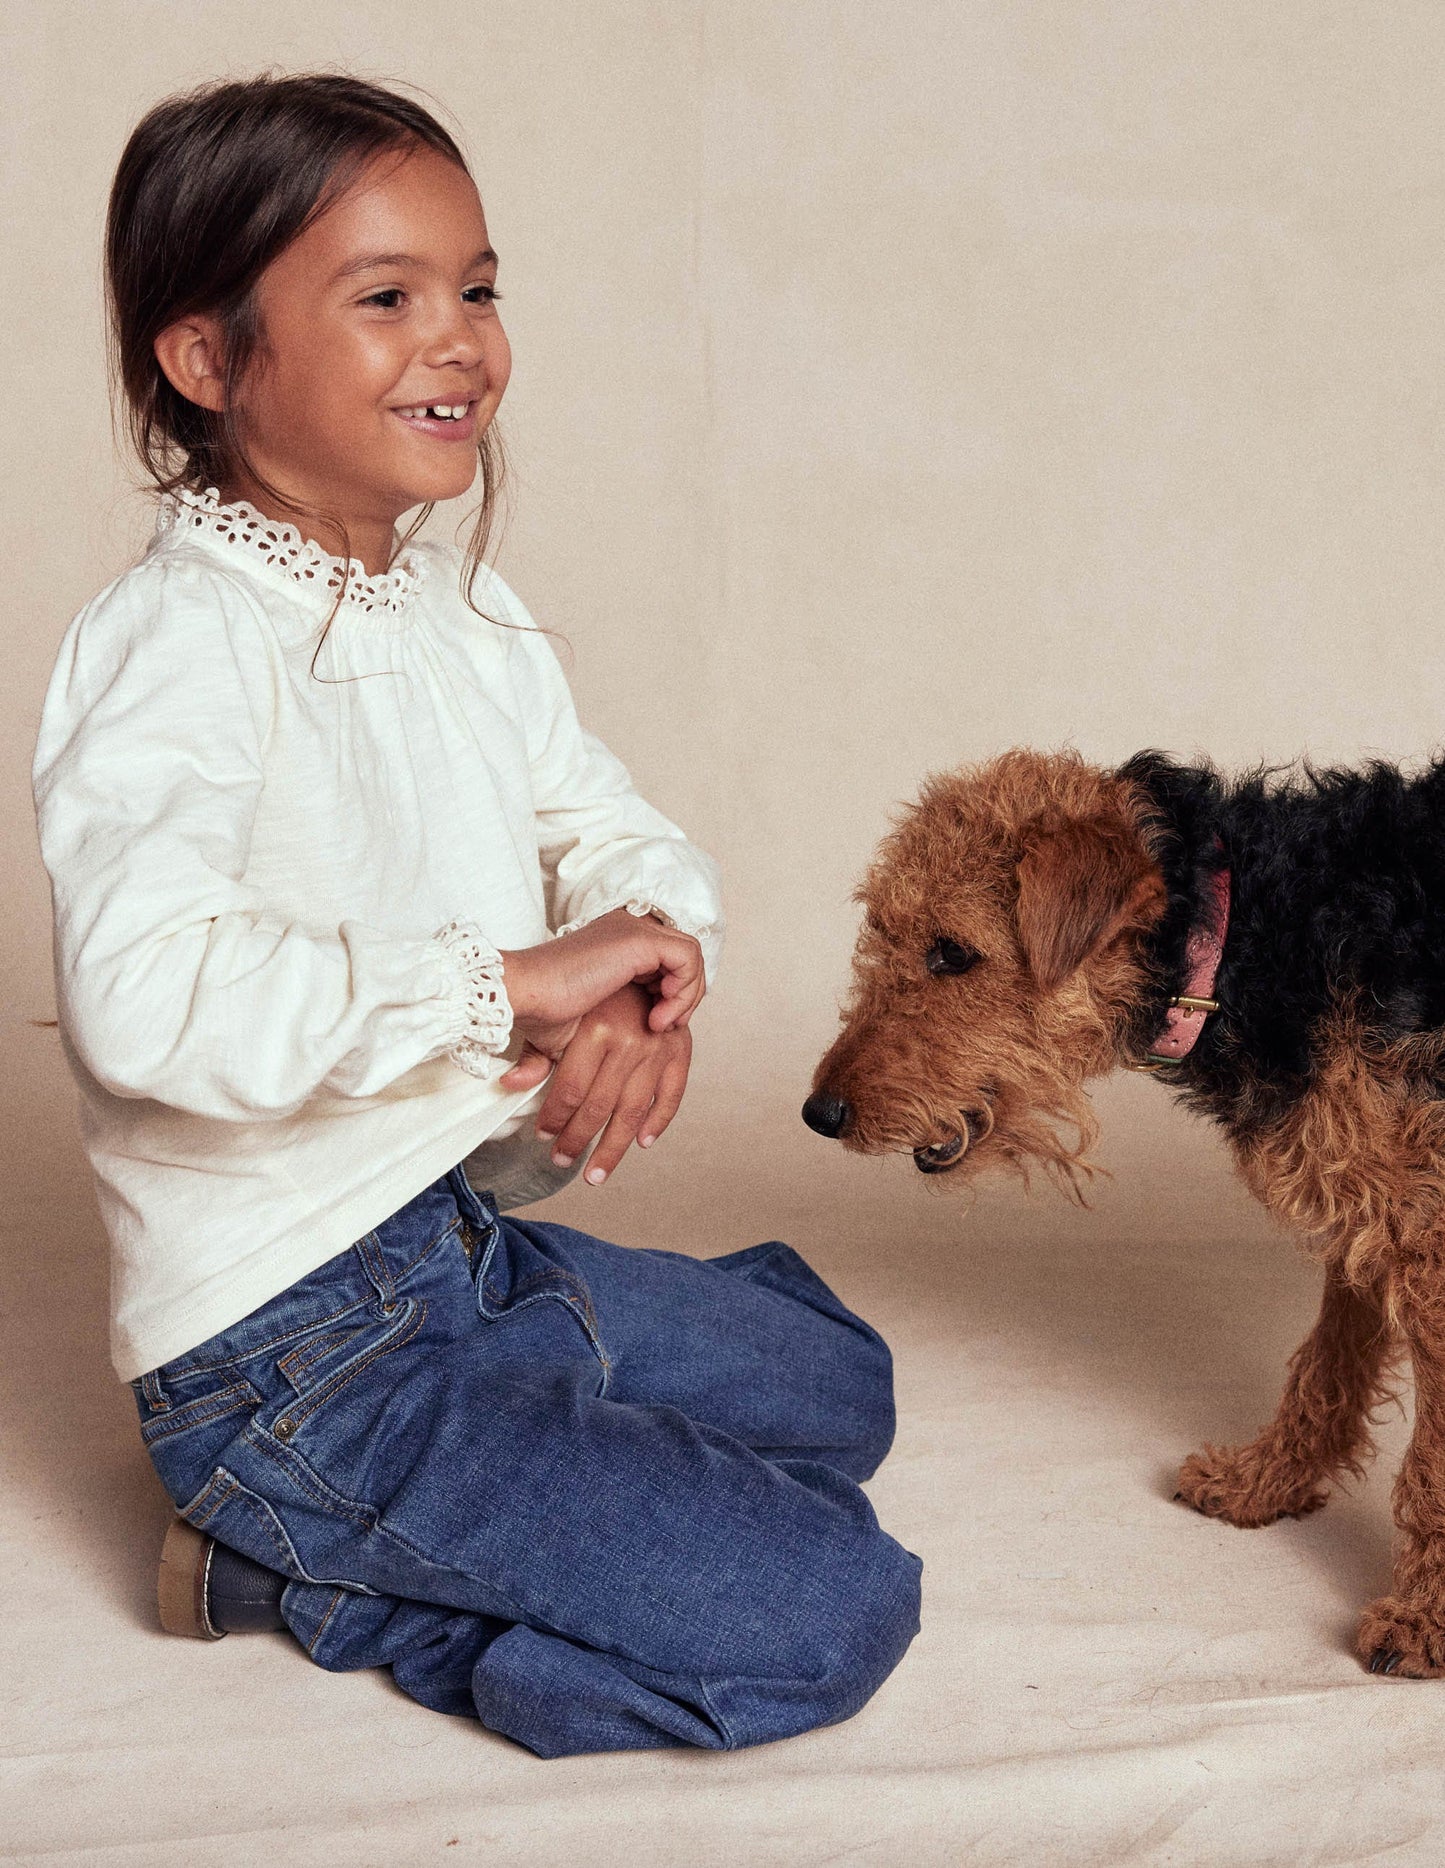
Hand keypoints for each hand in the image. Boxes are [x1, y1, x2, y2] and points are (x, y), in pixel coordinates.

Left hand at [498, 983, 691, 1182]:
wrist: (625, 946)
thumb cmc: (582, 981)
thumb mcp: (556, 1014)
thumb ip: (536, 1054)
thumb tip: (512, 1085)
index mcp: (596, 1030)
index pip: (570, 1091)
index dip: (554, 1119)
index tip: (542, 1135)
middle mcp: (628, 1039)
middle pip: (598, 1107)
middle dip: (577, 1140)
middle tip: (561, 1159)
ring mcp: (656, 1045)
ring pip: (632, 1111)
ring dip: (612, 1147)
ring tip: (595, 1172)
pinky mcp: (676, 1047)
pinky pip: (671, 1092)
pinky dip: (658, 1120)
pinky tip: (642, 1141)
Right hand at [499, 907, 704, 1042]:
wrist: (522, 997)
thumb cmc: (543, 1014)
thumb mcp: (590, 1021)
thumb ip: (619, 1023)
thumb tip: (644, 1047)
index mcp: (616, 942)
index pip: (667, 960)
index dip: (672, 995)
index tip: (657, 1026)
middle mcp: (628, 928)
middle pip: (682, 957)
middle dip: (683, 996)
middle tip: (663, 1027)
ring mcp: (634, 930)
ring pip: (690, 957)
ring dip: (685, 997)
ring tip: (659, 1025)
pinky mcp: (638, 940)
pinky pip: (688, 959)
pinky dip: (683, 992)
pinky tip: (658, 1018)